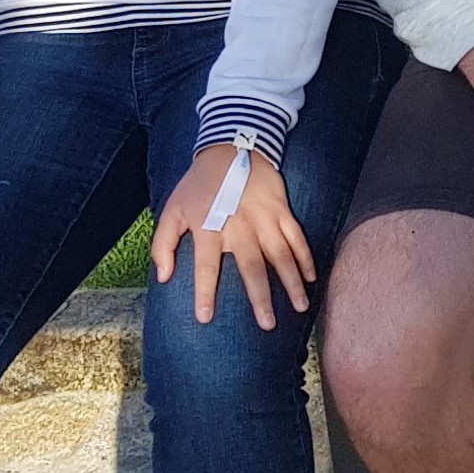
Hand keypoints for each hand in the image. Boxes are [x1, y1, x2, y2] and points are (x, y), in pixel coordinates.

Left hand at [153, 144, 313, 328]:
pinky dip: (305, 257)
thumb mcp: (171, 210)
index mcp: (209, 228)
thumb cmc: (198, 185)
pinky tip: (311, 278)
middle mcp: (238, 226)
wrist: (230, 148)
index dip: (205, 293)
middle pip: (251, 267)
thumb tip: (163, 276)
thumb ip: (163, 244)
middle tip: (266, 324)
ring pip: (280, 255)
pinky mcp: (281, 210)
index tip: (205, 319)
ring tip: (299, 307)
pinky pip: (296, 237)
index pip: (206, 267)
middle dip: (260, 297)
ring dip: (291, 282)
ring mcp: (263, 218)